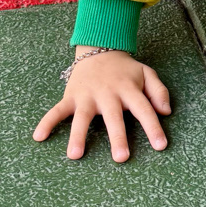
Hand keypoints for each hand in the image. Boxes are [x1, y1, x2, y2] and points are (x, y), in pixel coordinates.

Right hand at [33, 48, 170, 161]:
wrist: (99, 48)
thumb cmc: (125, 70)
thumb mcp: (146, 73)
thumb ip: (158, 91)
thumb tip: (166, 111)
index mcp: (129, 89)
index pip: (144, 110)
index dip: (153, 127)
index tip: (160, 146)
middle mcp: (108, 94)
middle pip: (114, 117)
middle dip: (118, 137)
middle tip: (121, 158)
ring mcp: (88, 96)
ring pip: (82, 117)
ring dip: (78, 135)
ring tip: (75, 155)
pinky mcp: (71, 97)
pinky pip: (57, 110)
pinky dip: (47, 122)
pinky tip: (39, 137)